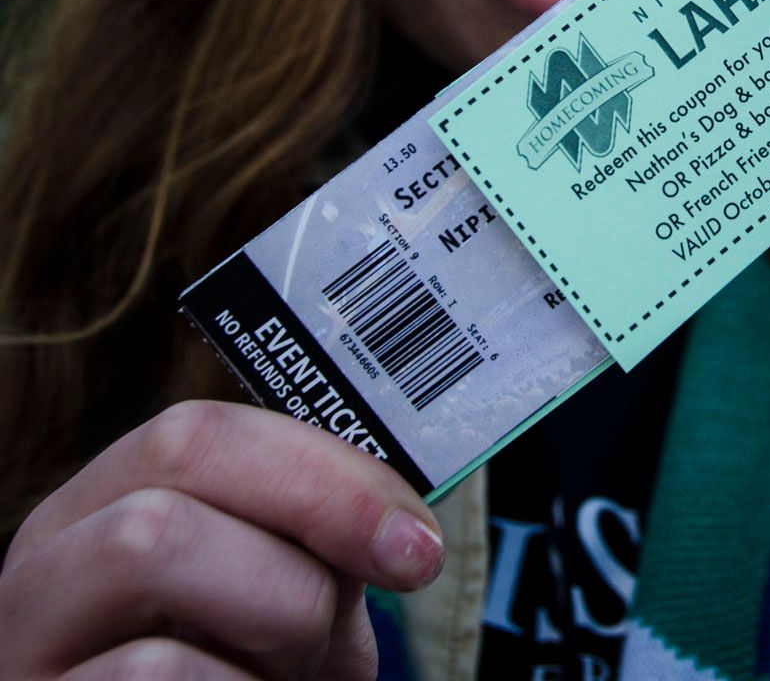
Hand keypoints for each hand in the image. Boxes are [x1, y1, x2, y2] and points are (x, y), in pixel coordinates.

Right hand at [0, 401, 442, 679]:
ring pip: (155, 549)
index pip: (203, 430)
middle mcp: (47, 564)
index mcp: (109, 505)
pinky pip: (146, 673)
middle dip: (296, 540)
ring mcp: (23, 644)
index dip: (325, 471)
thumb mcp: (288, 592)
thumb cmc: (246, 679)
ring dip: (270, 623)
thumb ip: (322, 532)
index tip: (415, 543)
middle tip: (338, 620)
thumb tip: (401, 526)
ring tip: (279, 675)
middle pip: (174, 471)